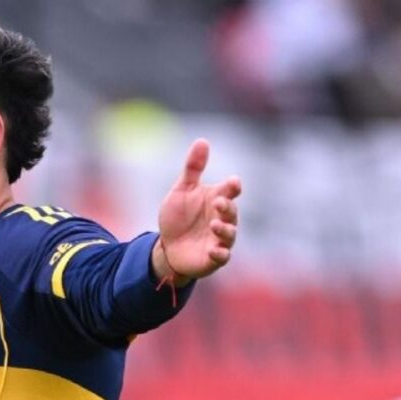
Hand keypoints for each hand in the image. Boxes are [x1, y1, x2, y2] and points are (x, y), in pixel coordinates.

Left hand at [154, 139, 240, 283]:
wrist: (167, 246)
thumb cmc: (178, 216)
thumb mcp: (182, 190)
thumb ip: (193, 168)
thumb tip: (202, 141)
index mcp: (217, 199)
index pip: (230, 191)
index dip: (233, 187)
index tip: (233, 183)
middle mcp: (222, 219)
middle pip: (231, 212)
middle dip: (227, 208)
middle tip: (218, 202)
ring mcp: (219, 239)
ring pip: (230, 234)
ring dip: (225, 230)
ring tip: (214, 224)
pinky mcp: (214, 258)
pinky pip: (222, 257)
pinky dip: (220, 253)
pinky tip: (213, 250)